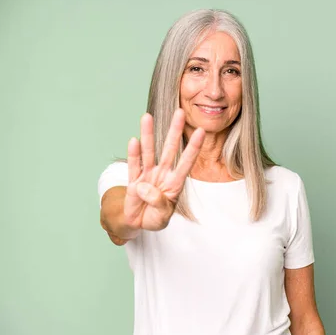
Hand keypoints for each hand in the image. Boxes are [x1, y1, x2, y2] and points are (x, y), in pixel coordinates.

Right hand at [124, 109, 204, 230]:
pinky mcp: (133, 180)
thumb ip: (159, 203)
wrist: (138, 223)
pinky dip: (134, 154)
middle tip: (180, 111)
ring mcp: (147, 175)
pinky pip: (133, 165)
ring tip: (147, 116)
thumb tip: (144, 187)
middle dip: (175, 131)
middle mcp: (163, 174)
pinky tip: (134, 140)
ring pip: (149, 152)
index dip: (194, 147)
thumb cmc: (155, 217)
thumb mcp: (162, 217)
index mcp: (175, 183)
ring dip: (148, 134)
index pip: (187, 161)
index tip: (202, 131)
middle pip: (170, 148)